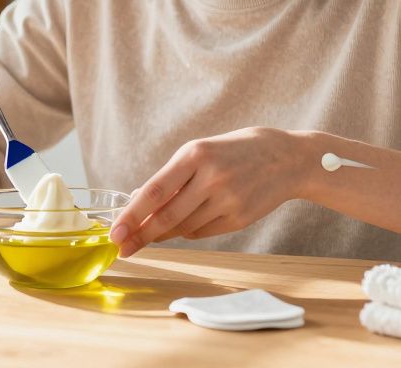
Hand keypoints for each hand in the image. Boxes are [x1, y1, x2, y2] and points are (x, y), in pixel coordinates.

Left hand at [109, 128, 315, 257]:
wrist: (286, 158)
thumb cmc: (234, 152)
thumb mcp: (201, 152)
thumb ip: (171, 177)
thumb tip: (136, 201)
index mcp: (195, 154)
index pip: (154, 191)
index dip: (132, 215)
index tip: (114, 232)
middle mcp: (211, 177)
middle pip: (167, 216)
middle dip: (140, 235)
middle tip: (122, 248)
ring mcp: (227, 200)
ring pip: (183, 228)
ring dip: (164, 232)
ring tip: (155, 230)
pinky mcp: (239, 219)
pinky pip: (202, 232)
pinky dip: (188, 231)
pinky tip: (189, 221)